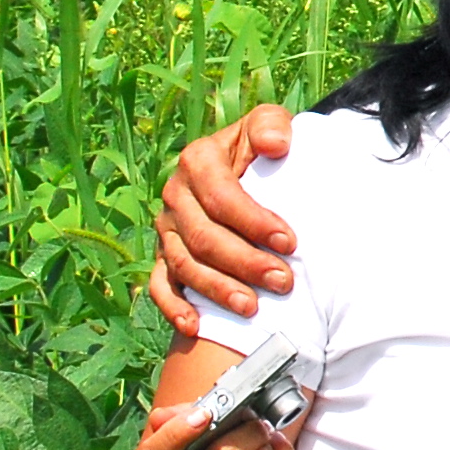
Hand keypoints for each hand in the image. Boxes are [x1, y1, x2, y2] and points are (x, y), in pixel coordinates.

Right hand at [149, 105, 301, 334]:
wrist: (244, 169)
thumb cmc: (261, 149)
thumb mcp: (267, 124)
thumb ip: (270, 125)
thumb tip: (275, 144)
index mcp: (197, 161)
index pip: (221, 196)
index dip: (253, 221)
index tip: (289, 242)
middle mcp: (176, 195)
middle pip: (204, 237)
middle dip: (244, 262)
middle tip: (283, 281)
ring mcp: (166, 229)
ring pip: (185, 265)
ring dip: (217, 289)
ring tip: (252, 308)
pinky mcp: (163, 255)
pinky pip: (160, 285)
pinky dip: (174, 307)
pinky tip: (195, 326)